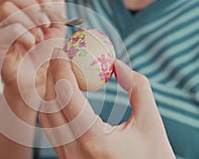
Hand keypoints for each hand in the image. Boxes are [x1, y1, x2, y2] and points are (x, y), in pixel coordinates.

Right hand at [0, 0, 66, 96]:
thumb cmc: (44, 51)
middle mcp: (3, 14)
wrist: (38, 77)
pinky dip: (25, 36)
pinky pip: (10, 29)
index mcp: (17, 6)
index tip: (48, 6)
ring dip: (29, 23)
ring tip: (37, 38)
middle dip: (32, 7)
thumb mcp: (56, 26)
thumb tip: (50, 0)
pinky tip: (30, 45)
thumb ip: (54, 9)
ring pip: (7, 9)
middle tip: (45, 24)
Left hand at [39, 48, 174, 158]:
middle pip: (50, 105)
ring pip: (46, 117)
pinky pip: (51, 128)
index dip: (61, 69)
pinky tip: (62, 92)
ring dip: (49, 90)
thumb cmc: (152, 158)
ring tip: (60, 70)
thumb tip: (117, 65)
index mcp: (94, 141)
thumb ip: (137, 89)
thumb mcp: (151, 123)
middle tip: (59, 55)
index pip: (67, 97)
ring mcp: (67, 157)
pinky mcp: (66, 158)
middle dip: (51, 75)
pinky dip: (53, 105)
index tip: (62, 49)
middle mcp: (74, 151)